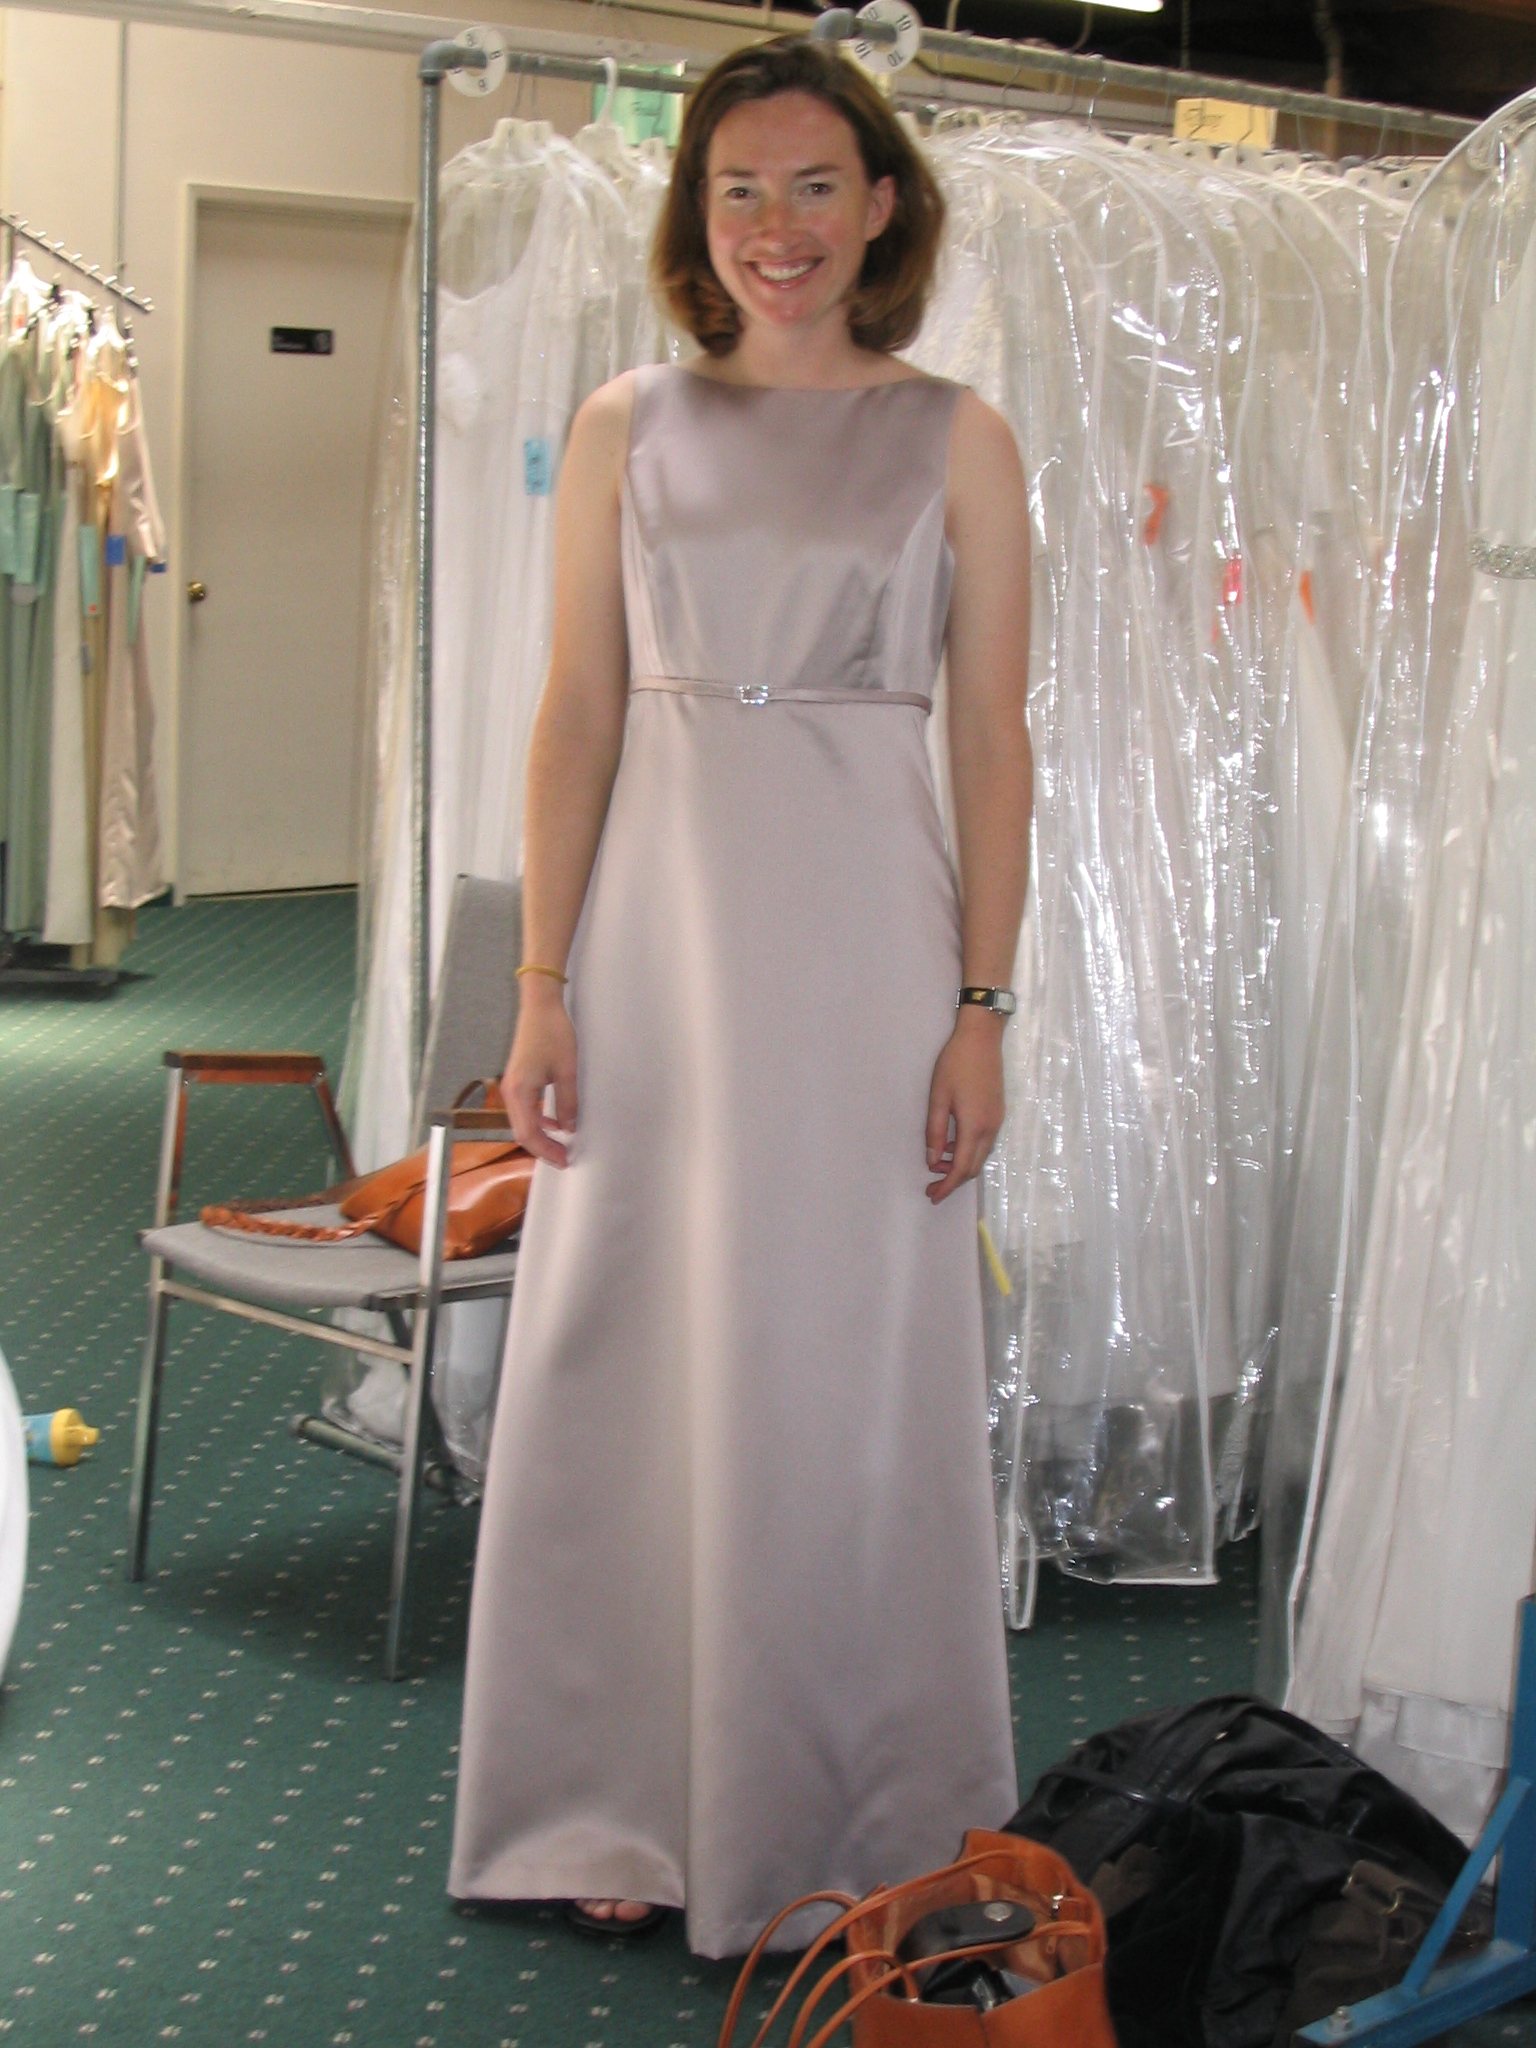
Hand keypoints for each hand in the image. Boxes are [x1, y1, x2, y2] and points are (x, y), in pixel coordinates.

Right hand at [503, 982, 578, 1168]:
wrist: (540, 1006)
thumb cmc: (552, 1032)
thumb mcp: (566, 1071)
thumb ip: (567, 1103)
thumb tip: (568, 1128)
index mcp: (519, 1091)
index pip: (528, 1134)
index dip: (546, 1151)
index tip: (563, 1159)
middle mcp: (510, 1091)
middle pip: (522, 1131)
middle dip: (543, 1148)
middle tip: (564, 1158)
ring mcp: (512, 1086)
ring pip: (523, 1121)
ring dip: (541, 1135)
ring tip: (561, 1145)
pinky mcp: (518, 1080)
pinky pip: (526, 1109)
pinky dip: (539, 1120)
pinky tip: (555, 1122)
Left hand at [925, 1008, 1005, 1202]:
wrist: (982, 1038)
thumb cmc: (956, 1064)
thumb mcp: (938, 1097)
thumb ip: (935, 1131)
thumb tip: (933, 1159)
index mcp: (974, 1126)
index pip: (961, 1168)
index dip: (947, 1186)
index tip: (932, 1195)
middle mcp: (990, 1128)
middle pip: (973, 1167)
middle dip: (953, 1180)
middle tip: (932, 1184)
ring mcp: (997, 1121)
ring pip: (980, 1156)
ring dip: (960, 1165)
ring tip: (937, 1162)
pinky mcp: (998, 1113)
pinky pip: (984, 1143)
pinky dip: (968, 1152)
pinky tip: (952, 1145)